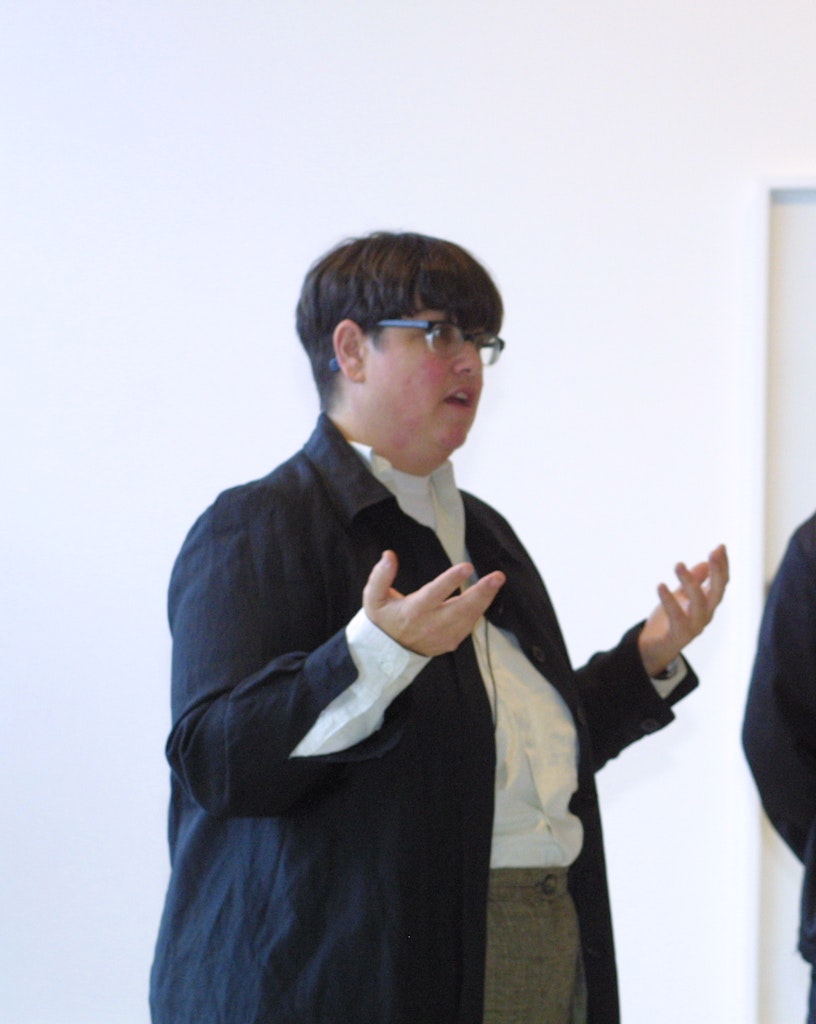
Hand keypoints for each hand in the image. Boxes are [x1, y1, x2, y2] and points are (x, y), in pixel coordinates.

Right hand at [363, 550, 505, 656]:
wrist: (389, 652)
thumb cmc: (383, 618)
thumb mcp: (373, 598)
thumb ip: (380, 576)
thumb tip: (389, 555)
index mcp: (413, 611)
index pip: (435, 593)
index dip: (451, 580)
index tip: (467, 566)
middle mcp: (431, 625)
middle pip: (461, 608)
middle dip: (481, 592)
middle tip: (497, 577)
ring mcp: (443, 636)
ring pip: (469, 617)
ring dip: (485, 600)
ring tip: (496, 581)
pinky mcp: (451, 642)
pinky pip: (469, 625)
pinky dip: (478, 610)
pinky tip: (486, 595)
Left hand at [637, 544, 728, 676]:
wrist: (654, 648)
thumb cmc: (669, 619)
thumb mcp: (681, 596)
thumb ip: (693, 581)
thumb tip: (705, 563)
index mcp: (708, 604)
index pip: (721, 583)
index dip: (722, 566)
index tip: (720, 547)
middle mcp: (705, 615)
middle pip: (717, 593)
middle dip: (718, 572)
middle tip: (713, 552)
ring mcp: (694, 627)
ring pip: (698, 604)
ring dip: (690, 583)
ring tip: (678, 564)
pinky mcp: (678, 636)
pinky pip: (676, 618)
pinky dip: (669, 601)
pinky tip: (660, 585)